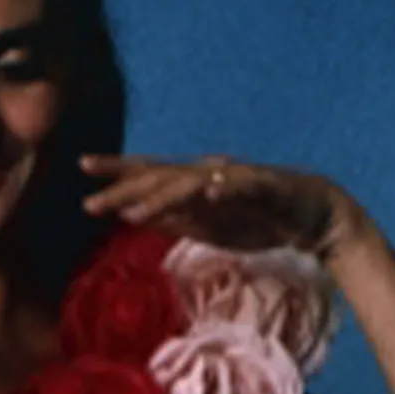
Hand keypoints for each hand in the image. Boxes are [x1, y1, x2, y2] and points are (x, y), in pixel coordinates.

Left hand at [80, 154, 365, 255]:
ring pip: (193, 184)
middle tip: (89, 204)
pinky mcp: (266, 186)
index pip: (148, 174)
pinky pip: (244, 186)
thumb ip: (172, 219)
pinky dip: (225, 188)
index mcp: (193, 184)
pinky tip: (208, 193)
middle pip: (162, 178)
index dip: (116, 170)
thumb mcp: (205, 227)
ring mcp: (236, 178)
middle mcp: (209, 174)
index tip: (82, 166)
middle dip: (125, 189)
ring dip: (163, 197)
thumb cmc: (256, 219)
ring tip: (133, 213)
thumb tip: (132, 215)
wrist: (312, 217)